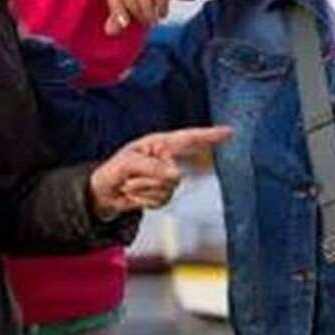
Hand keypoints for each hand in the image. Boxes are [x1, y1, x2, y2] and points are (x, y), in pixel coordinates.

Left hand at [89, 126, 231, 218]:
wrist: (104, 193)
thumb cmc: (113, 170)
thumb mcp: (128, 163)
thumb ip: (152, 167)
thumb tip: (177, 175)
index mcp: (160, 144)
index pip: (189, 139)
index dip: (210, 136)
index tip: (230, 132)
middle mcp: (167, 160)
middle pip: (175, 174)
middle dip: (149, 179)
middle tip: (129, 178)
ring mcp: (167, 179)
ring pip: (168, 190)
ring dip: (144, 190)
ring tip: (130, 185)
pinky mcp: (163, 195)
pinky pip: (161, 202)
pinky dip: (144, 200)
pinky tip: (134, 195)